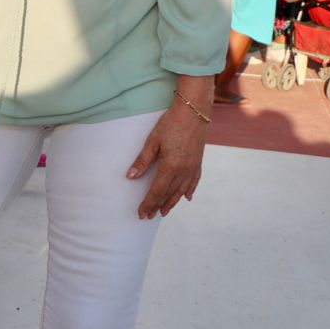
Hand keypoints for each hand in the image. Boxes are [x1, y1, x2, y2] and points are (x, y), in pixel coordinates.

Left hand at [127, 84, 208, 219]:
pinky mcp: (198, 161)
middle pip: (169, 193)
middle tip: (149, 216)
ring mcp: (193, 167)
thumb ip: (142, 160)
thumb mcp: (153, 141)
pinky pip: (194, 181)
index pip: (157, 191)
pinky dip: (189, 190)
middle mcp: (184, 171)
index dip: (148, 203)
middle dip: (158, 205)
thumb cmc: (171, 124)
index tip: (142, 213)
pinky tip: (187, 198)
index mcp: (170, 167)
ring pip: (181, 190)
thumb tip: (131, 177)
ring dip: (172, 202)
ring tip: (164, 211)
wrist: (194, 112)